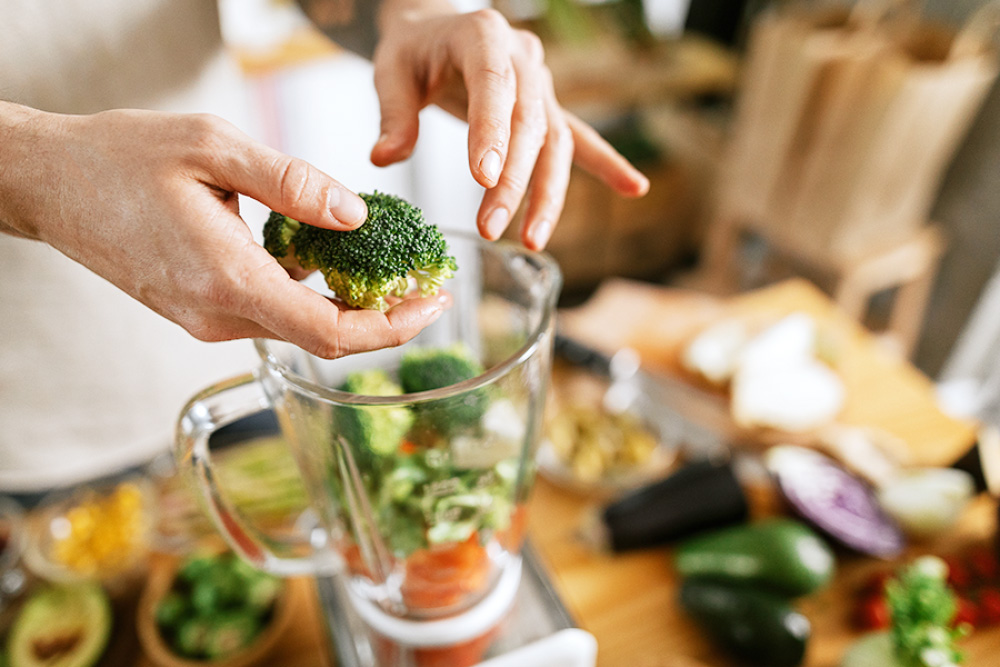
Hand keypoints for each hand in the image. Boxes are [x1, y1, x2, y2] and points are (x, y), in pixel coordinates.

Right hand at [0, 103, 448, 358]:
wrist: (49, 183)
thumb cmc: (120, 157)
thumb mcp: (213, 146)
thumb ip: (292, 183)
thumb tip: (357, 215)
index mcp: (227, 279)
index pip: (331, 333)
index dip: (393, 326)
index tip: (434, 302)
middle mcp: (218, 315)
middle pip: (323, 338)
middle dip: (383, 316)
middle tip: (426, 281)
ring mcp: (206, 320)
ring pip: (298, 327)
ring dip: (349, 304)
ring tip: (389, 264)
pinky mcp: (199, 311)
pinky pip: (270, 312)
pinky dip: (310, 294)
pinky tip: (328, 257)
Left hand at [369, 2, 649, 250]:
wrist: (436, 31)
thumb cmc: (412, 52)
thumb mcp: (390, 73)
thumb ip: (393, 115)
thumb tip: (385, 159)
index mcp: (483, 35)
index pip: (494, 86)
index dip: (492, 133)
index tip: (482, 179)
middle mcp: (522, 55)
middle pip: (528, 124)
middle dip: (513, 182)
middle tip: (490, 229)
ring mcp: (541, 82)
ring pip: (554, 141)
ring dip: (546, 194)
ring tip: (532, 240)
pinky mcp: (547, 107)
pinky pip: (579, 138)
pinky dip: (606, 164)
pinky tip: (633, 188)